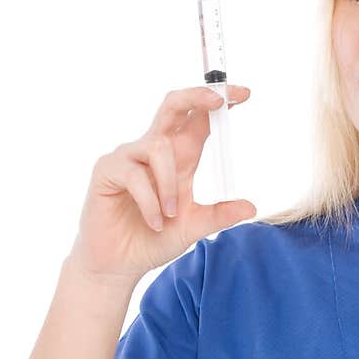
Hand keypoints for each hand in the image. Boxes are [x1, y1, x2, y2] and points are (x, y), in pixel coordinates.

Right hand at [67, 84, 255, 282]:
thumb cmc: (153, 239)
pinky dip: (151, 202)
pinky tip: (155, 222)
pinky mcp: (107, 170)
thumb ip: (219, 215)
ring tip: (171, 215)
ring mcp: (128, 157)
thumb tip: (252, 207)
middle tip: (219, 100)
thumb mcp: (193, 226)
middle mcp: (153, 149)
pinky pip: (135, 175)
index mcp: (178, 156)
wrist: (119, 264)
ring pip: (160, 148)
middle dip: (197, 96)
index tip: (244, 94)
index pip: (199, 119)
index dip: (218, 102)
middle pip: (173, 106)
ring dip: (170, 185)